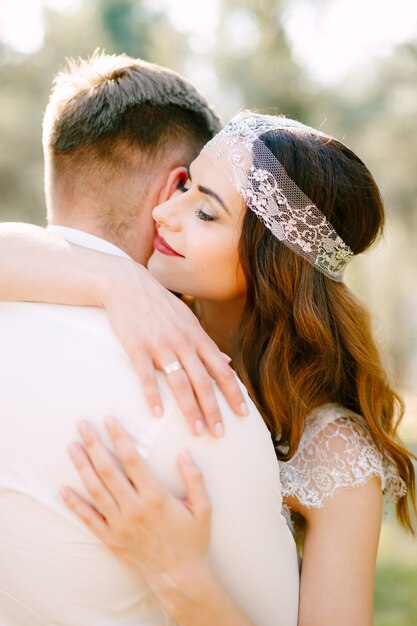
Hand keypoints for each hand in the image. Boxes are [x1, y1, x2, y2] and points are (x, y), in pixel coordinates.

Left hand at [61, 418, 212, 595]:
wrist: (180, 578)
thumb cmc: (193, 540)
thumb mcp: (203, 507)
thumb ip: (195, 478)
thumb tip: (184, 453)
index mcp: (156, 497)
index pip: (132, 460)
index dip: (119, 437)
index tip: (109, 420)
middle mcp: (134, 508)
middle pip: (108, 470)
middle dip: (94, 444)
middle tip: (82, 425)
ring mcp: (120, 525)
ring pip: (96, 490)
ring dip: (82, 466)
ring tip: (72, 447)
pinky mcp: (111, 539)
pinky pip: (89, 519)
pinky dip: (75, 504)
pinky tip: (62, 489)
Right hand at [103, 262, 248, 435]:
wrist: (127, 284)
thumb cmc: (159, 305)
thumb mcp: (188, 321)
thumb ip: (206, 343)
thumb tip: (227, 361)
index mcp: (197, 338)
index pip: (222, 370)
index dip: (234, 393)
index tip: (244, 414)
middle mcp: (184, 342)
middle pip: (204, 381)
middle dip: (214, 409)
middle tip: (219, 434)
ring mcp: (161, 345)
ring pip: (180, 381)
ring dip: (190, 409)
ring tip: (196, 431)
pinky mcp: (137, 346)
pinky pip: (146, 375)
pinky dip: (153, 395)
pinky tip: (158, 414)